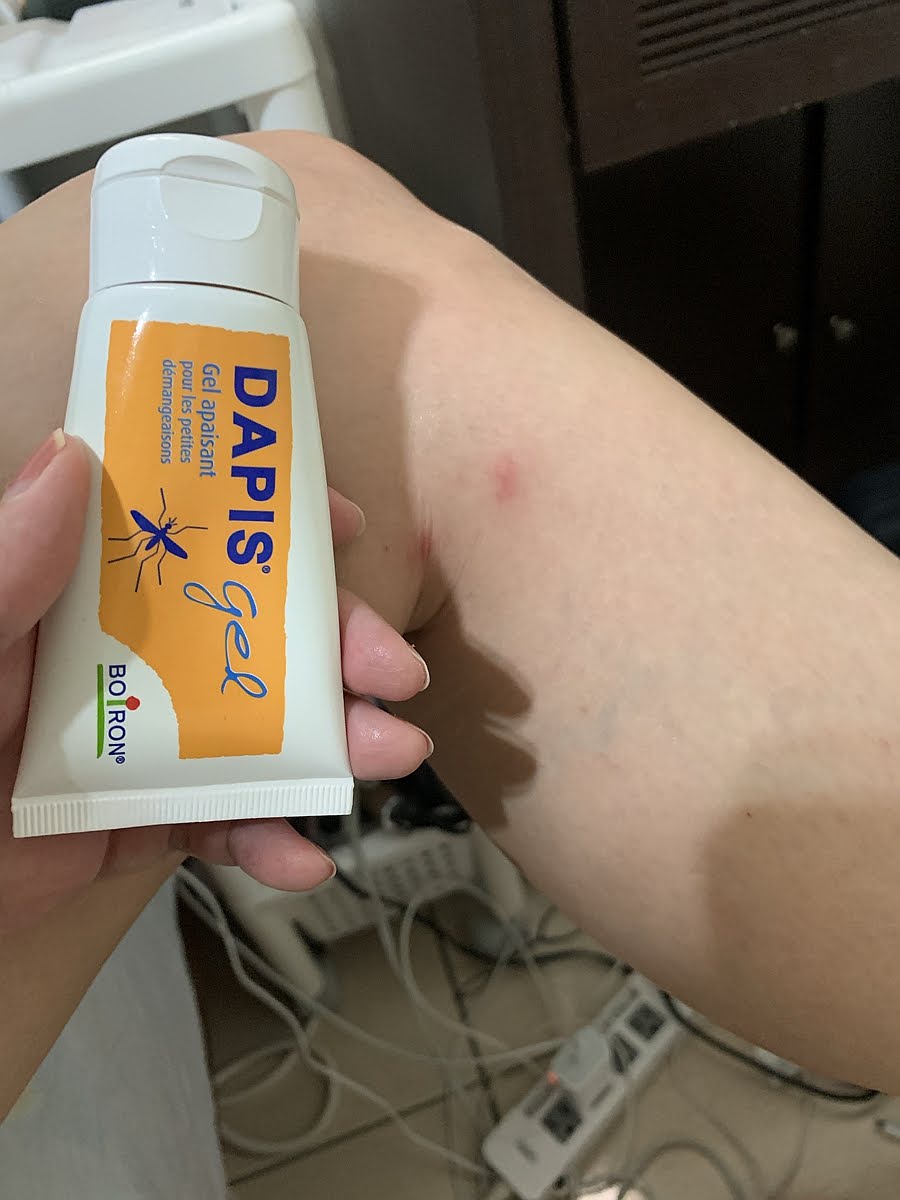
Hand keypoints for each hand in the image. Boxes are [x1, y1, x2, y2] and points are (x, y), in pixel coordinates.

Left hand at [0, 431, 432, 934]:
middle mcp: (127, 658)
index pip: (192, 534)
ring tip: (389, 757)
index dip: (273, 523)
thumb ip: (13, 567)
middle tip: (396, 673)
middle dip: (341, 650)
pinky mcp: (141, 818)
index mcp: (84, 598)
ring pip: (259, 728)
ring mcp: (142, 740)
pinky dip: (268, 842)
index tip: (344, 526)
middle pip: (254, 635)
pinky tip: (301, 858)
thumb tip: (72, 458)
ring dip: (336, 744)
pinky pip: (219, 824)